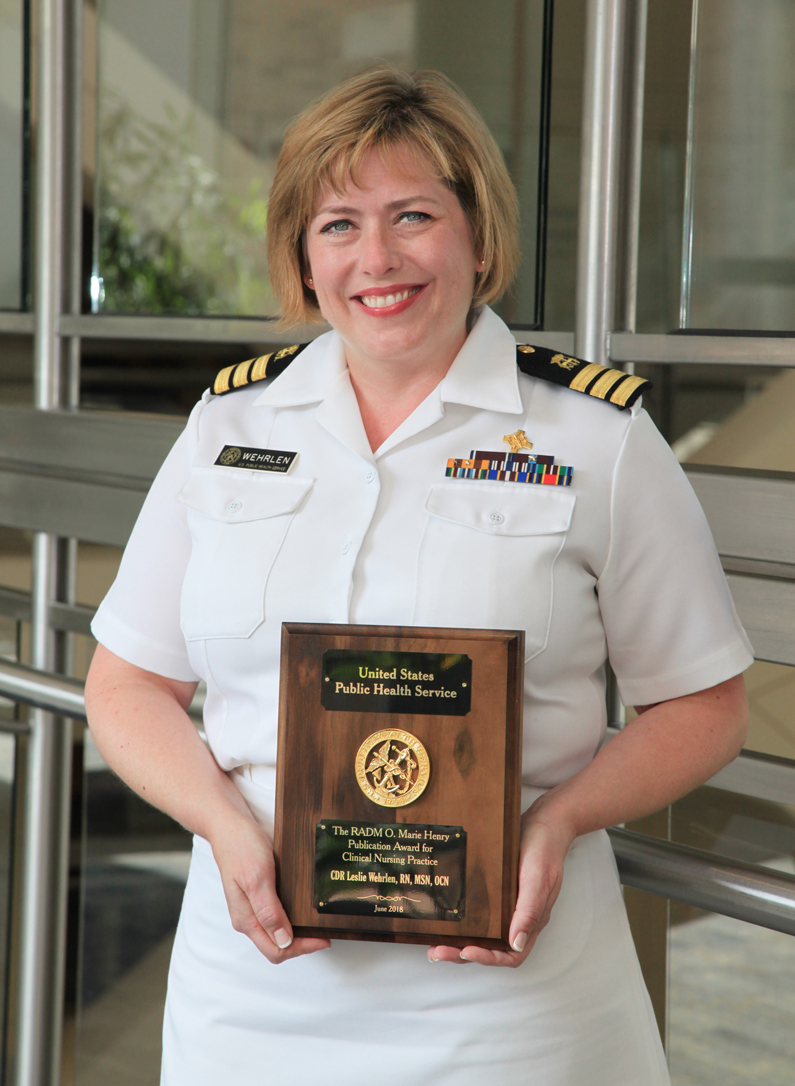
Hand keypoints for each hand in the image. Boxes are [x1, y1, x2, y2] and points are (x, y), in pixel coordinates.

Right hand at [210, 811, 330, 963]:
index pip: (275, 950)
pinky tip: (301, 908)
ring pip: (276, 933)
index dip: (301, 948)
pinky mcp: (256, 896)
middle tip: (324, 932)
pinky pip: (275, 916)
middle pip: (276, 946)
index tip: (322, 938)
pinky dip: (291, 918)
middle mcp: (248, 918)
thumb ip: (268, 911)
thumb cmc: (241, 848)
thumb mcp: (257, 878)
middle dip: (301, 944)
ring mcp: (251, 908)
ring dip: (297, 933)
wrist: (229, 825)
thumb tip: (283, 940)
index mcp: (246, 919)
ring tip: (316, 924)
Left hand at [426, 805, 574, 966]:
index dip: (489, 959)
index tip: (466, 952)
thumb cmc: (545, 848)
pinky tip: (451, 917)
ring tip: (437, 942)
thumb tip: (517, 943)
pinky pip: (482, 912)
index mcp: (532, 920)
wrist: (544, 820)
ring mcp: (508, 904)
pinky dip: (466, 920)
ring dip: (461, 942)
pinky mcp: (499, 891)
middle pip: (492, 948)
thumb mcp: (538, 879)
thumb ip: (529, 912)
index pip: (511, 954)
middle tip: (438, 951)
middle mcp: (519, 916)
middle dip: (464, 954)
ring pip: (484, 933)